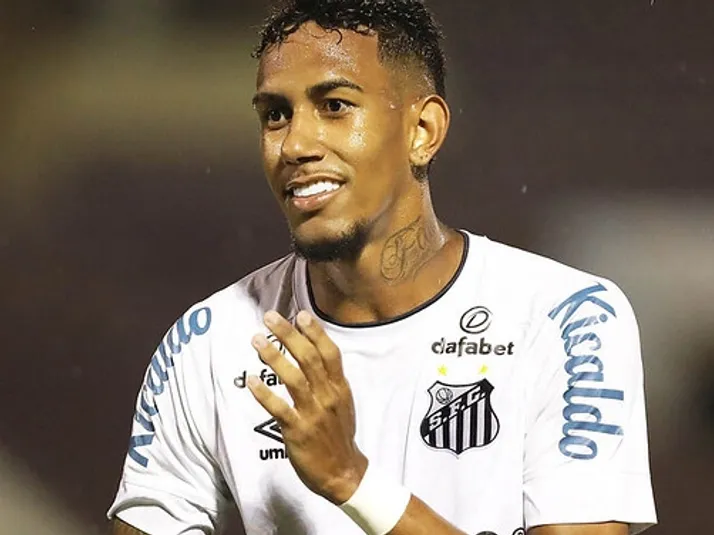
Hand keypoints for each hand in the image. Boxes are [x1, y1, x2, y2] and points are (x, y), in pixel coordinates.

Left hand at [247, 310, 367, 503]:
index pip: (330, 353)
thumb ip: (329, 378)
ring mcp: (313, 414)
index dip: (315, 333)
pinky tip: (251, 380)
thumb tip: (313, 350)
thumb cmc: (339, 434)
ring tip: (256, 340)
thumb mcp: (343, 402)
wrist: (344, 473)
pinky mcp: (298, 432)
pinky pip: (279, 409)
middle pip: (309, 359)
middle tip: (270, 318)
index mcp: (339, 388)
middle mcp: (327, 397)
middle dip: (289, 335)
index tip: (300, 314)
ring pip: (293, 380)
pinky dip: (264, 394)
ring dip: (274, 357)